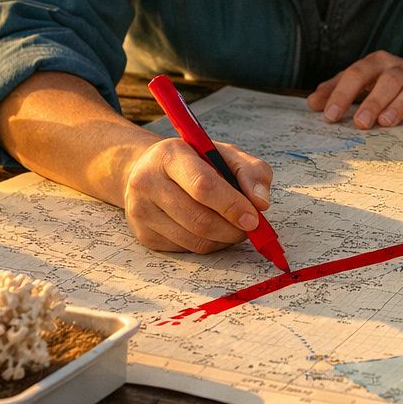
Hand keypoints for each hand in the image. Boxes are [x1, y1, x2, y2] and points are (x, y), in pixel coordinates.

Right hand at [120, 137, 273, 252]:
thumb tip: (261, 202)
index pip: (202, 185)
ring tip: (234, 227)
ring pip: (194, 240)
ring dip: (224, 239)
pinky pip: (186, 249)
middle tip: (250, 227)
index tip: (254, 218)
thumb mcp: (224, 154)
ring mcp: (141, 210)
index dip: (232, 205)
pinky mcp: (143, 234)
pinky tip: (213, 231)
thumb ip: (250, 171)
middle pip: (199, 219)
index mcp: (169, 155)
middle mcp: (147, 182)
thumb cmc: (194, 161)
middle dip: (233, 229)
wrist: (149, 170)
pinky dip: (208, 244)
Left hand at [308, 50, 402, 128]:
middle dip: (373, 101)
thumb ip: (334, 91)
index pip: (356, 74)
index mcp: (375, 62)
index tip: (330, 116)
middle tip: (360, 124)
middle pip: (387, 80)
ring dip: (400, 104)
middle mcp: (399, 67)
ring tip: (387, 123)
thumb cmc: (381, 82)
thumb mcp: (357, 81)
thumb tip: (312, 104)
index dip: (342, 94)